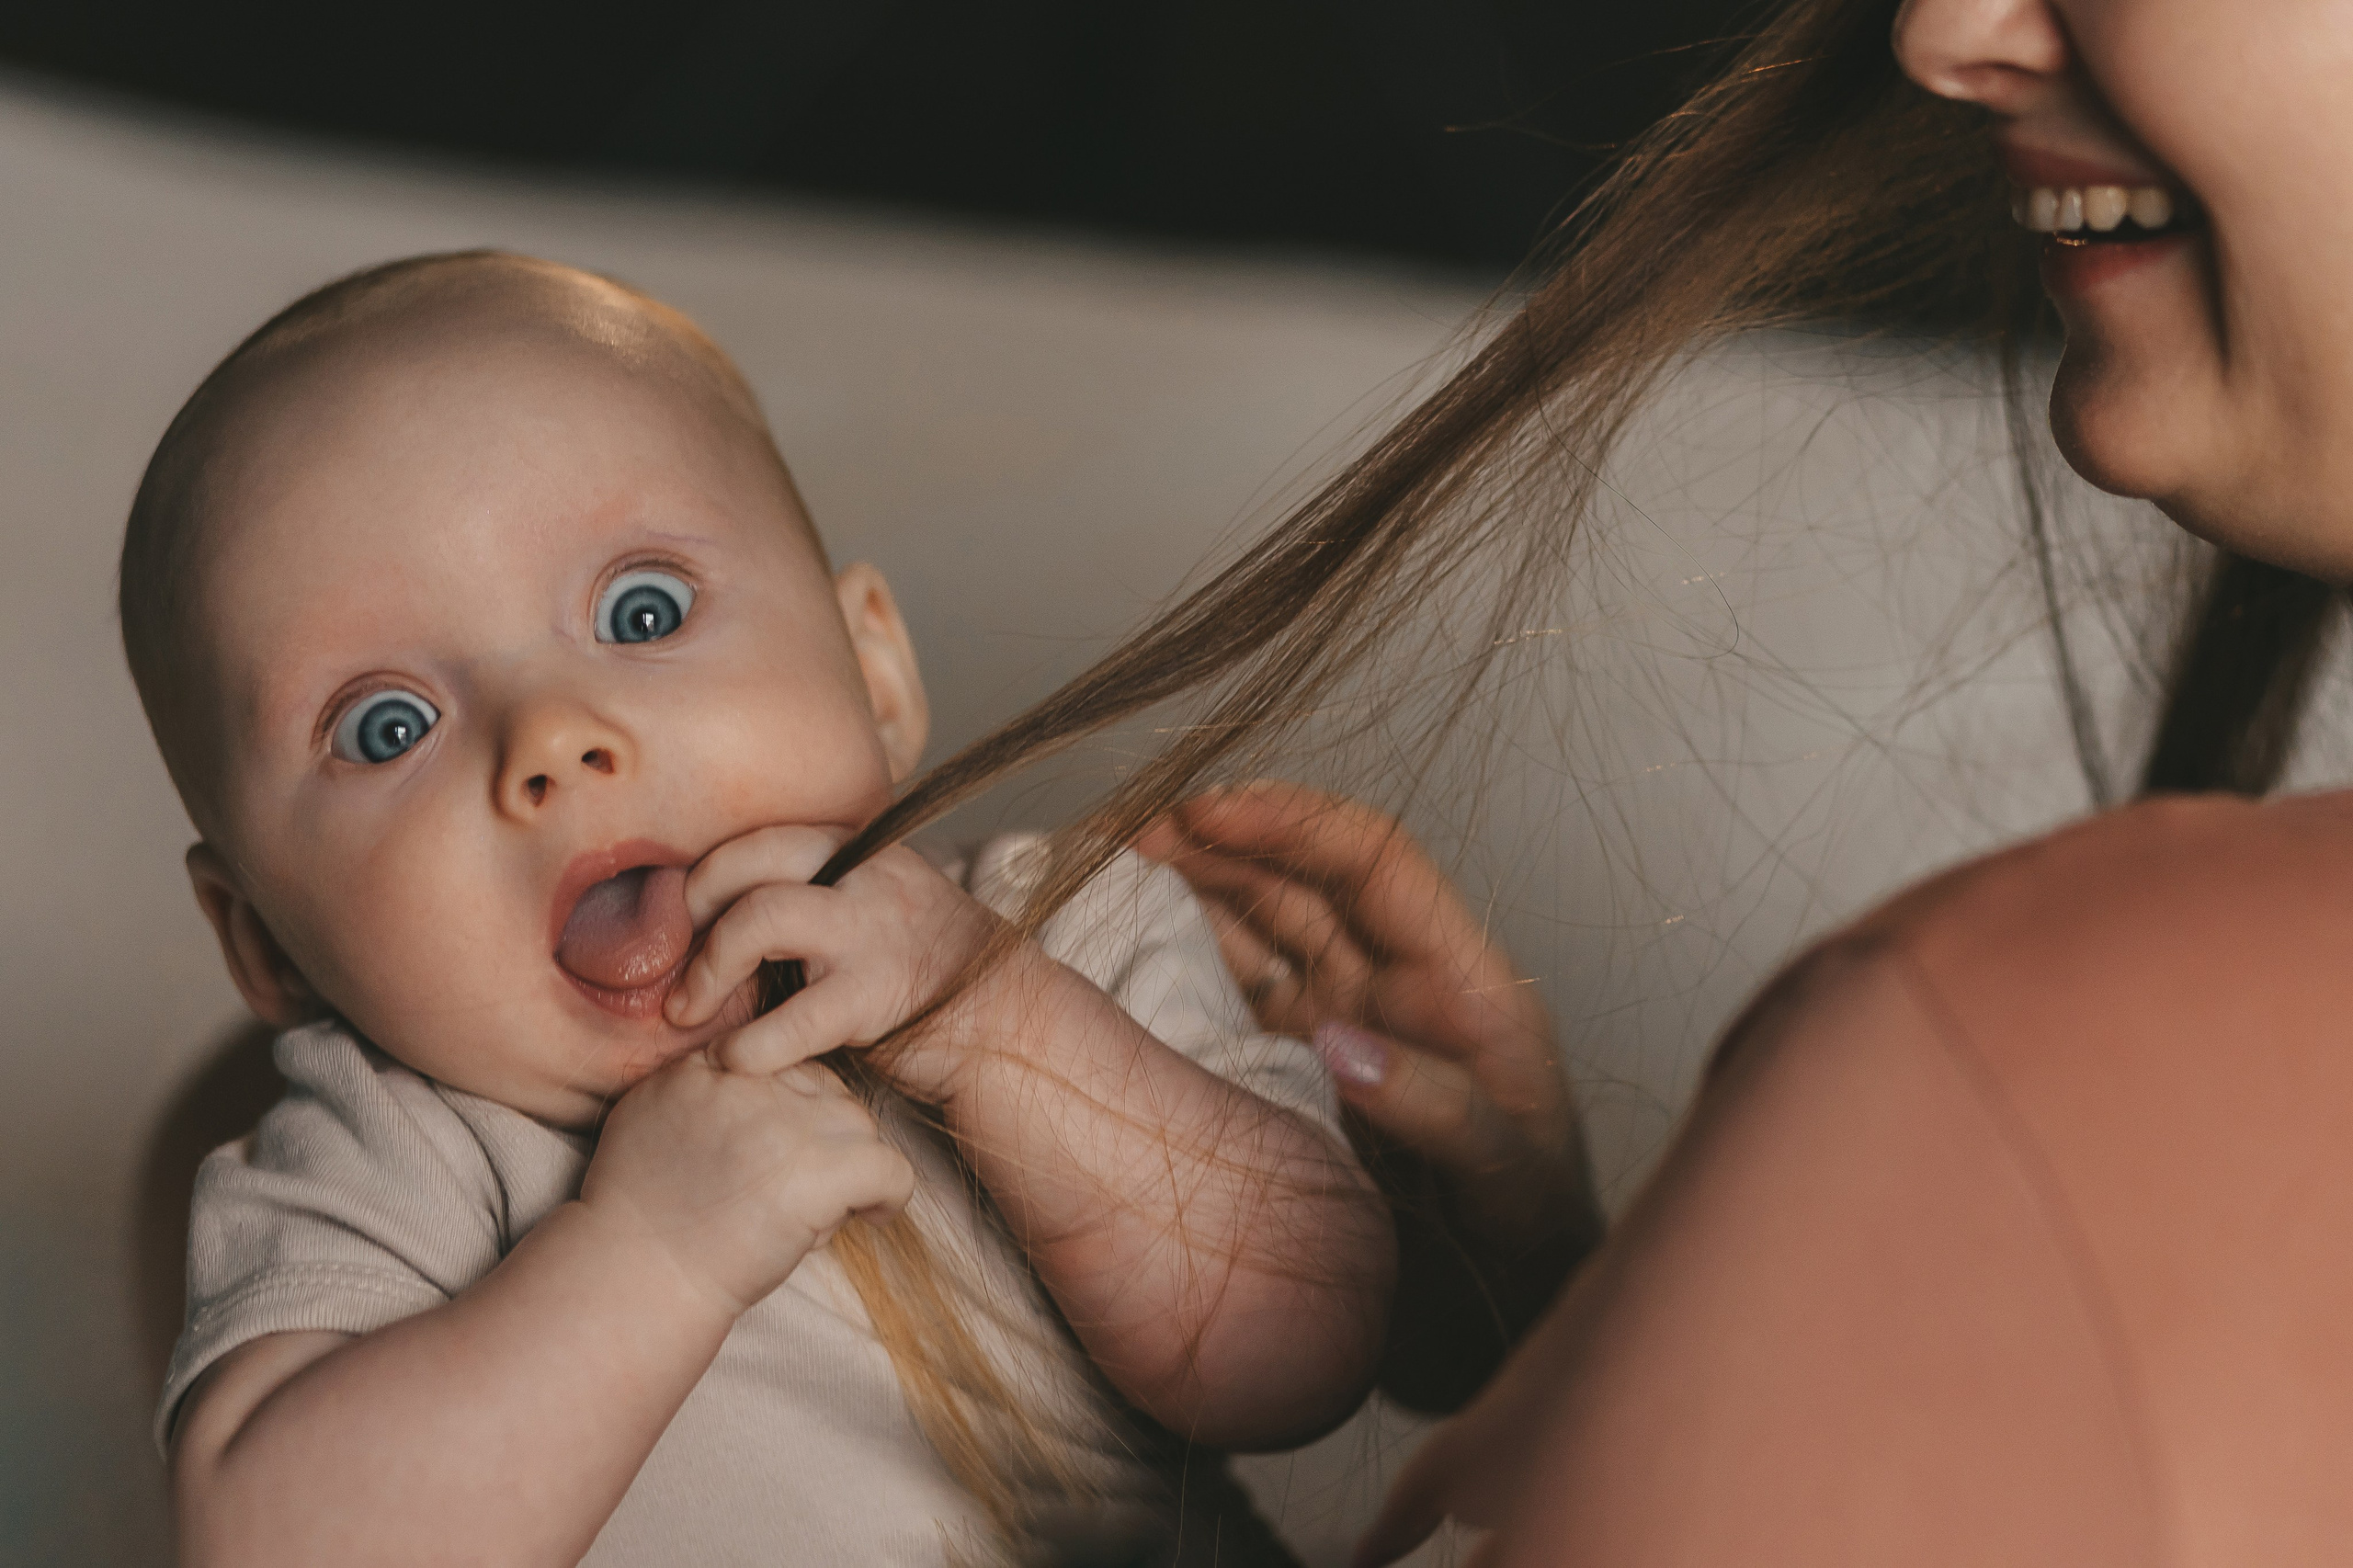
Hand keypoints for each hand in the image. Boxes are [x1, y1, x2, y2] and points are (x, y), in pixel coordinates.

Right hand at [581, 1047, 914, 1317]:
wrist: (634, 1279)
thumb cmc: (642, 1218)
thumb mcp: (650, 1121)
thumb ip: (704, 1089)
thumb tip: (765, 1086)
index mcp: (706, 1066)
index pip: (780, 1057)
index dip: (789, 1109)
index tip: (776, 1153)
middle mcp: (749, 1083)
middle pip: (826, 1090)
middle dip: (821, 1139)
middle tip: (793, 1191)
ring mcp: (786, 1125)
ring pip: (859, 1126)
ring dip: (847, 1168)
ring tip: (814, 1212)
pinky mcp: (817, 1172)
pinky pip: (889, 1168)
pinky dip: (890, 1194)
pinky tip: (872, 1215)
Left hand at [663, 824, 1007, 1104]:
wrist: (1005, 1021)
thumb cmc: (922, 970)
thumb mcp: (874, 905)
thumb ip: (816, 892)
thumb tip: (718, 911)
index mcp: (859, 849)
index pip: (763, 837)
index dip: (708, 875)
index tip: (685, 918)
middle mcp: (865, 876)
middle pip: (749, 858)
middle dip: (694, 903)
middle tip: (673, 952)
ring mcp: (871, 933)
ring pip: (759, 918)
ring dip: (707, 966)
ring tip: (686, 1010)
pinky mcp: (875, 996)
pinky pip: (790, 1020)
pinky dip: (748, 1046)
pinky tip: (733, 1061)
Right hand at [1136, 782, 1591, 1254]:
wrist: (1506, 1306)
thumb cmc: (1530, 1234)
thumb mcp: (1509, 1178)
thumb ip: (1443, 1110)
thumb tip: (1347, 1047)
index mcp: (1457, 978)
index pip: (1372, 860)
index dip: (1292, 821)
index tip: (1210, 813)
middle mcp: (1392, 981)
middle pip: (1299, 876)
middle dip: (1219, 838)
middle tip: (1132, 831)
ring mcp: (1336, 1017)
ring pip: (1257, 919)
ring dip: (1189, 880)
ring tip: (1110, 861)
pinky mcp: (1292, 1061)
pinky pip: (1232, 985)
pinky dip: (1179, 950)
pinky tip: (1127, 934)